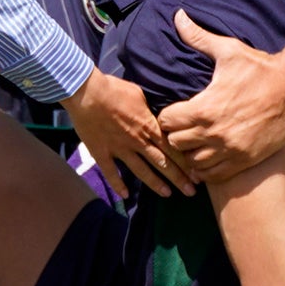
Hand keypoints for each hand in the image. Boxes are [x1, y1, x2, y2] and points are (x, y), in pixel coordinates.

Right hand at [61, 68, 187, 199]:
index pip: (172, 148)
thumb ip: (149, 110)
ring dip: (156, 184)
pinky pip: (111, 172)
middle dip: (178, 178)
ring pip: (141, 170)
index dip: (186, 162)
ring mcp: (120, 149)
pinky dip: (117, 185)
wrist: (87, 92)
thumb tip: (158, 116)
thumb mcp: (140, 94)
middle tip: (191, 191)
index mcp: (148, 126)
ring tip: (168, 194)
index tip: (197, 173)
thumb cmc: (114, 89)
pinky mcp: (102, 153)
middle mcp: (138, 141)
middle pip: (162, 162)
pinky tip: (124, 196)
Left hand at [157, 13, 284, 182]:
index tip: (175, 110)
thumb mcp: (229, 50)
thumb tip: (178, 16)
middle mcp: (215, 133)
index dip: (166, 115)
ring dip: (191, 152)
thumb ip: (198, 37)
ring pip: (193, 163)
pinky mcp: (245, 160)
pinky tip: (211, 153)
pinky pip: (214, 175)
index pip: (167, 121)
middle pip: (176, 144)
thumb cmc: (261, 68)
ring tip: (197, 140)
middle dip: (176, 134)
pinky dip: (208, 168)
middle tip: (184, 125)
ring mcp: (230, 150)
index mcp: (206, 107)